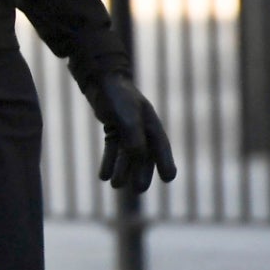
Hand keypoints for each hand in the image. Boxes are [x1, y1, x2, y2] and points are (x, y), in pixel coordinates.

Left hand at [86, 72, 176, 194]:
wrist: (101, 79)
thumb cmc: (117, 96)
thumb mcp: (126, 116)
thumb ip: (133, 136)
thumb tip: (137, 156)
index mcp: (151, 124)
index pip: (161, 147)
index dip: (165, 163)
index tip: (169, 178)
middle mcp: (142, 128)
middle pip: (144, 155)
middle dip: (142, 172)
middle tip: (139, 190)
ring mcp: (128, 129)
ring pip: (127, 154)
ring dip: (122, 169)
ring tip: (115, 185)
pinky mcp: (114, 128)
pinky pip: (113, 149)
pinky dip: (109, 161)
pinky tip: (103, 176)